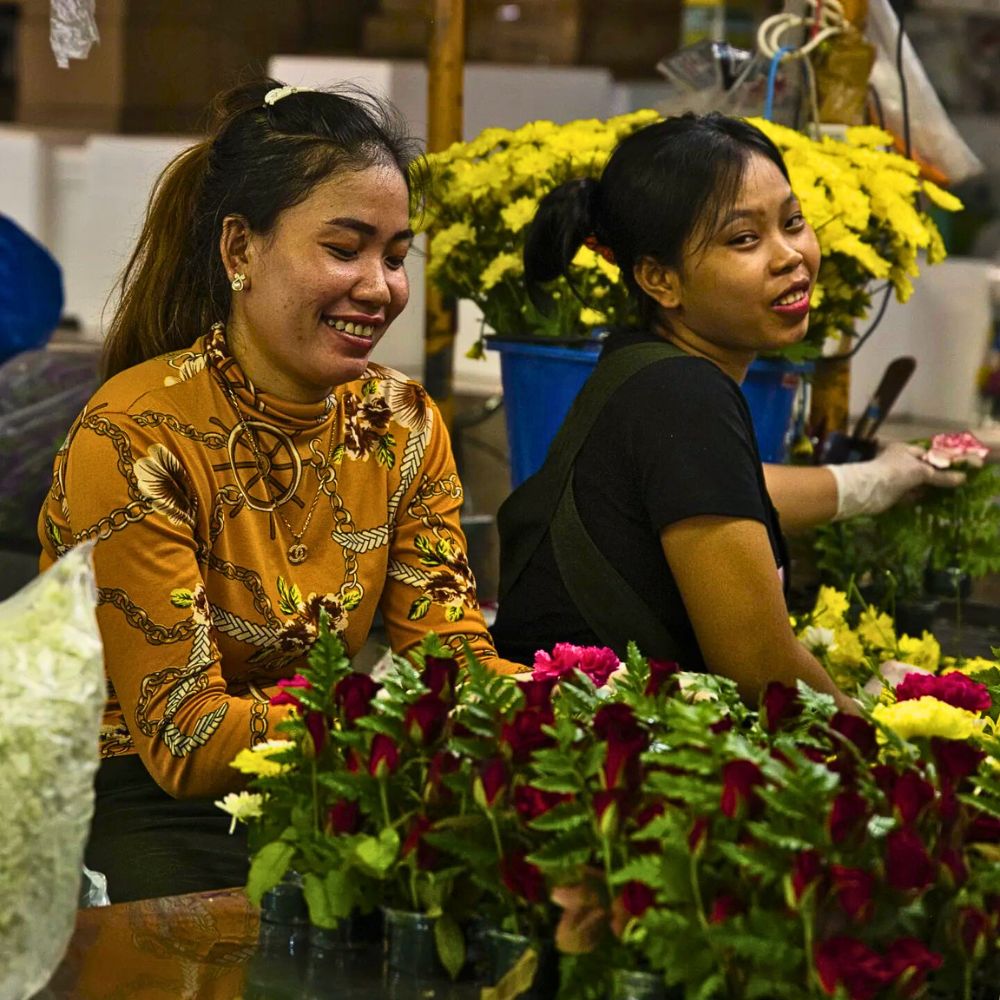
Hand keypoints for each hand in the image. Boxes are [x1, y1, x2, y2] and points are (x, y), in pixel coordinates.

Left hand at [828, 441, 965, 520]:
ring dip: (927, 489)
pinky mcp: (892, 493)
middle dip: (934, 477)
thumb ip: (941, 476)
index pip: (926, 454)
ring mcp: (895, 478)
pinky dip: (917, 498)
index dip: (940, 462)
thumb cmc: (895, 473)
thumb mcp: (921, 472)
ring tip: (947, 495)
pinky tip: (931, 502)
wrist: (869, 490)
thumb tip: (963, 478)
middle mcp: (899, 462)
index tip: (955, 470)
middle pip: (922, 470)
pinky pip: (909, 495)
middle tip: (954, 485)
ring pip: (916, 483)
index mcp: (904, 450)